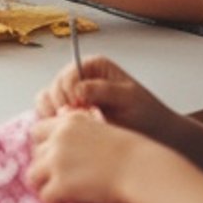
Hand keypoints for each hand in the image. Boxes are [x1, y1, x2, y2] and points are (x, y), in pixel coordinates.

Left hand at [27, 106, 145, 202]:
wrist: (141, 169)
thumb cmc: (131, 152)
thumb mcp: (101, 128)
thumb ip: (80, 130)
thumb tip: (68, 139)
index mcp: (68, 122)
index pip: (37, 130)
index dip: (45, 145)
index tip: (55, 157)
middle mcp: (58, 138)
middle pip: (35, 154)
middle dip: (44, 165)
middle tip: (59, 177)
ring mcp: (57, 161)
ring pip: (33, 175)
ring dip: (44, 184)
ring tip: (58, 192)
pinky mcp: (61, 185)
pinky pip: (44, 196)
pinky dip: (53, 201)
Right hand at [32, 54, 169, 139]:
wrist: (155, 135)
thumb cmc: (146, 114)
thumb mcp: (128, 97)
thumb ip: (102, 90)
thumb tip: (77, 90)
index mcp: (94, 67)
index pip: (69, 74)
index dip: (69, 91)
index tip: (78, 107)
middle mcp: (80, 78)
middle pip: (55, 86)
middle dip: (61, 104)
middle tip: (74, 119)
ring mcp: (73, 97)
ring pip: (47, 100)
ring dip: (53, 114)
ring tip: (70, 126)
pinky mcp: (70, 114)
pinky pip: (49, 115)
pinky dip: (52, 123)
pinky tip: (66, 132)